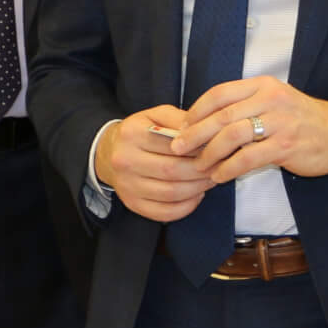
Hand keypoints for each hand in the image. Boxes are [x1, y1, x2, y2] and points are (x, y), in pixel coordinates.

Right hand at [95, 105, 212, 221]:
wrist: (110, 152)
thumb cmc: (141, 132)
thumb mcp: (156, 115)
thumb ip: (179, 119)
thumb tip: (202, 132)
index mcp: (132, 134)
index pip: (173, 145)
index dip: (199, 149)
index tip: (215, 150)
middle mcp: (125, 160)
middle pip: (172, 171)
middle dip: (201, 171)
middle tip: (217, 168)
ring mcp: (127, 185)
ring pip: (171, 193)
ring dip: (197, 189)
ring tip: (210, 180)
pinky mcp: (132, 203)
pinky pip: (164, 212)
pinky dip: (186, 207)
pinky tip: (196, 195)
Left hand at [170, 76, 327, 183]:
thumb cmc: (299, 119)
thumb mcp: (273, 102)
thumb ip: (243, 107)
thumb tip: (203, 123)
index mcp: (262, 86)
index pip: (220, 93)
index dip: (197, 110)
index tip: (182, 126)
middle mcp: (270, 99)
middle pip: (221, 115)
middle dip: (195, 134)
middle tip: (178, 148)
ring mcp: (280, 122)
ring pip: (232, 136)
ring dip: (210, 153)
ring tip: (199, 166)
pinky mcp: (286, 145)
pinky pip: (249, 158)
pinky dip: (229, 168)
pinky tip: (220, 176)